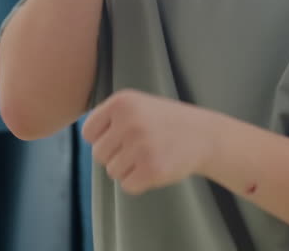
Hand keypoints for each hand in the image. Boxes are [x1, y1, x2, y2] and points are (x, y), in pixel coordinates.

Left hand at [82, 89, 217, 194]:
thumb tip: (84, 139)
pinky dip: (139, 181)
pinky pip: (127, 185)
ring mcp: (141, 146)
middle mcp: (129, 122)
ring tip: (150, 154)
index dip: (103, 138)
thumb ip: (107, 118)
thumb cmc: (163, 121)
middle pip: (98, 154)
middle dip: (116, 155)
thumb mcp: (135, 105)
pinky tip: (155, 166)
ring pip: (112, 171)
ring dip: (128, 169)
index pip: (88, 133)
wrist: (204, 134)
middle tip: (140, 146)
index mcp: (121, 102)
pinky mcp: (152, 170)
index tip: (122, 135)